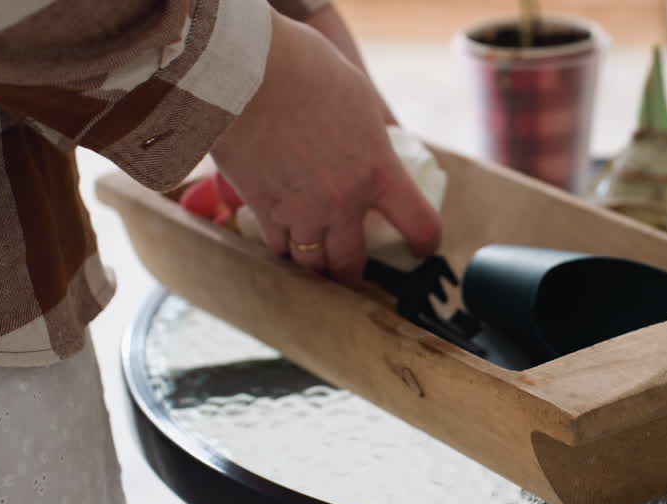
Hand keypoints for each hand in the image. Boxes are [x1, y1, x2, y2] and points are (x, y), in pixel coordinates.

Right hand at [210, 13, 439, 283]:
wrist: (241, 69)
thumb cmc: (304, 69)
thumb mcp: (360, 95)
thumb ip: (376, 129)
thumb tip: (388, 140)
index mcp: (378, 171)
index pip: (419, 225)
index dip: (425, 242)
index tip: (421, 247)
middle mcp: (341, 202)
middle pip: (350, 263)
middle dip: (353, 271)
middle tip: (353, 267)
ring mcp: (299, 211)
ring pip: (310, 262)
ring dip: (315, 262)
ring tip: (316, 255)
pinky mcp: (261, 208)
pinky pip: (276, 245)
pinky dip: (283, 245)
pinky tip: (283, 234)